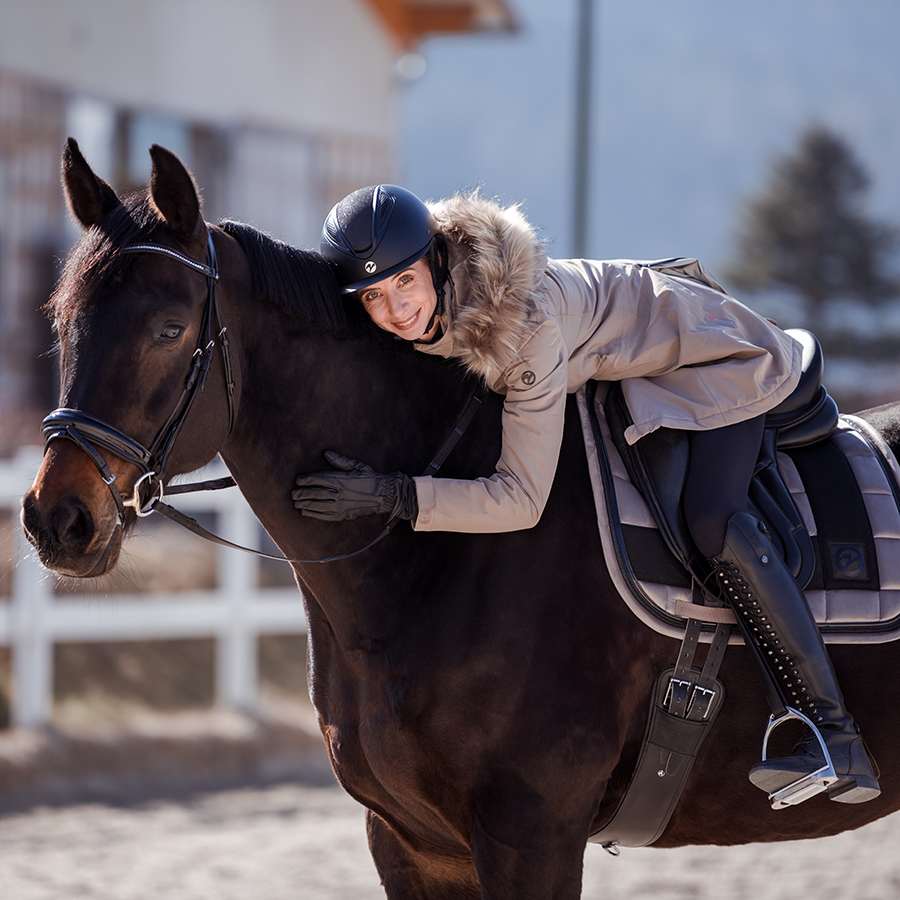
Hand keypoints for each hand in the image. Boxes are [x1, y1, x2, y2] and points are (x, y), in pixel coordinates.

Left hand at [292, 451, 417, 521]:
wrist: (384, 495)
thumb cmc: (371, 478)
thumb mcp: (356, 466)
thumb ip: (340, 461)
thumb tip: (326, 453)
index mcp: (341, 480)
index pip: (318, 479)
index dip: (306, 480)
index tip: (298, 480)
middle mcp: (339, 493)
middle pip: (314, 493)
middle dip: (301, 493)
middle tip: (293, 493)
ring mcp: (340, 506)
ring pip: (317, 505)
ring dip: (304, 504)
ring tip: (296, 502)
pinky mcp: (343, 515)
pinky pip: (324, 516)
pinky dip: (313, 514)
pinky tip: (305, 512)